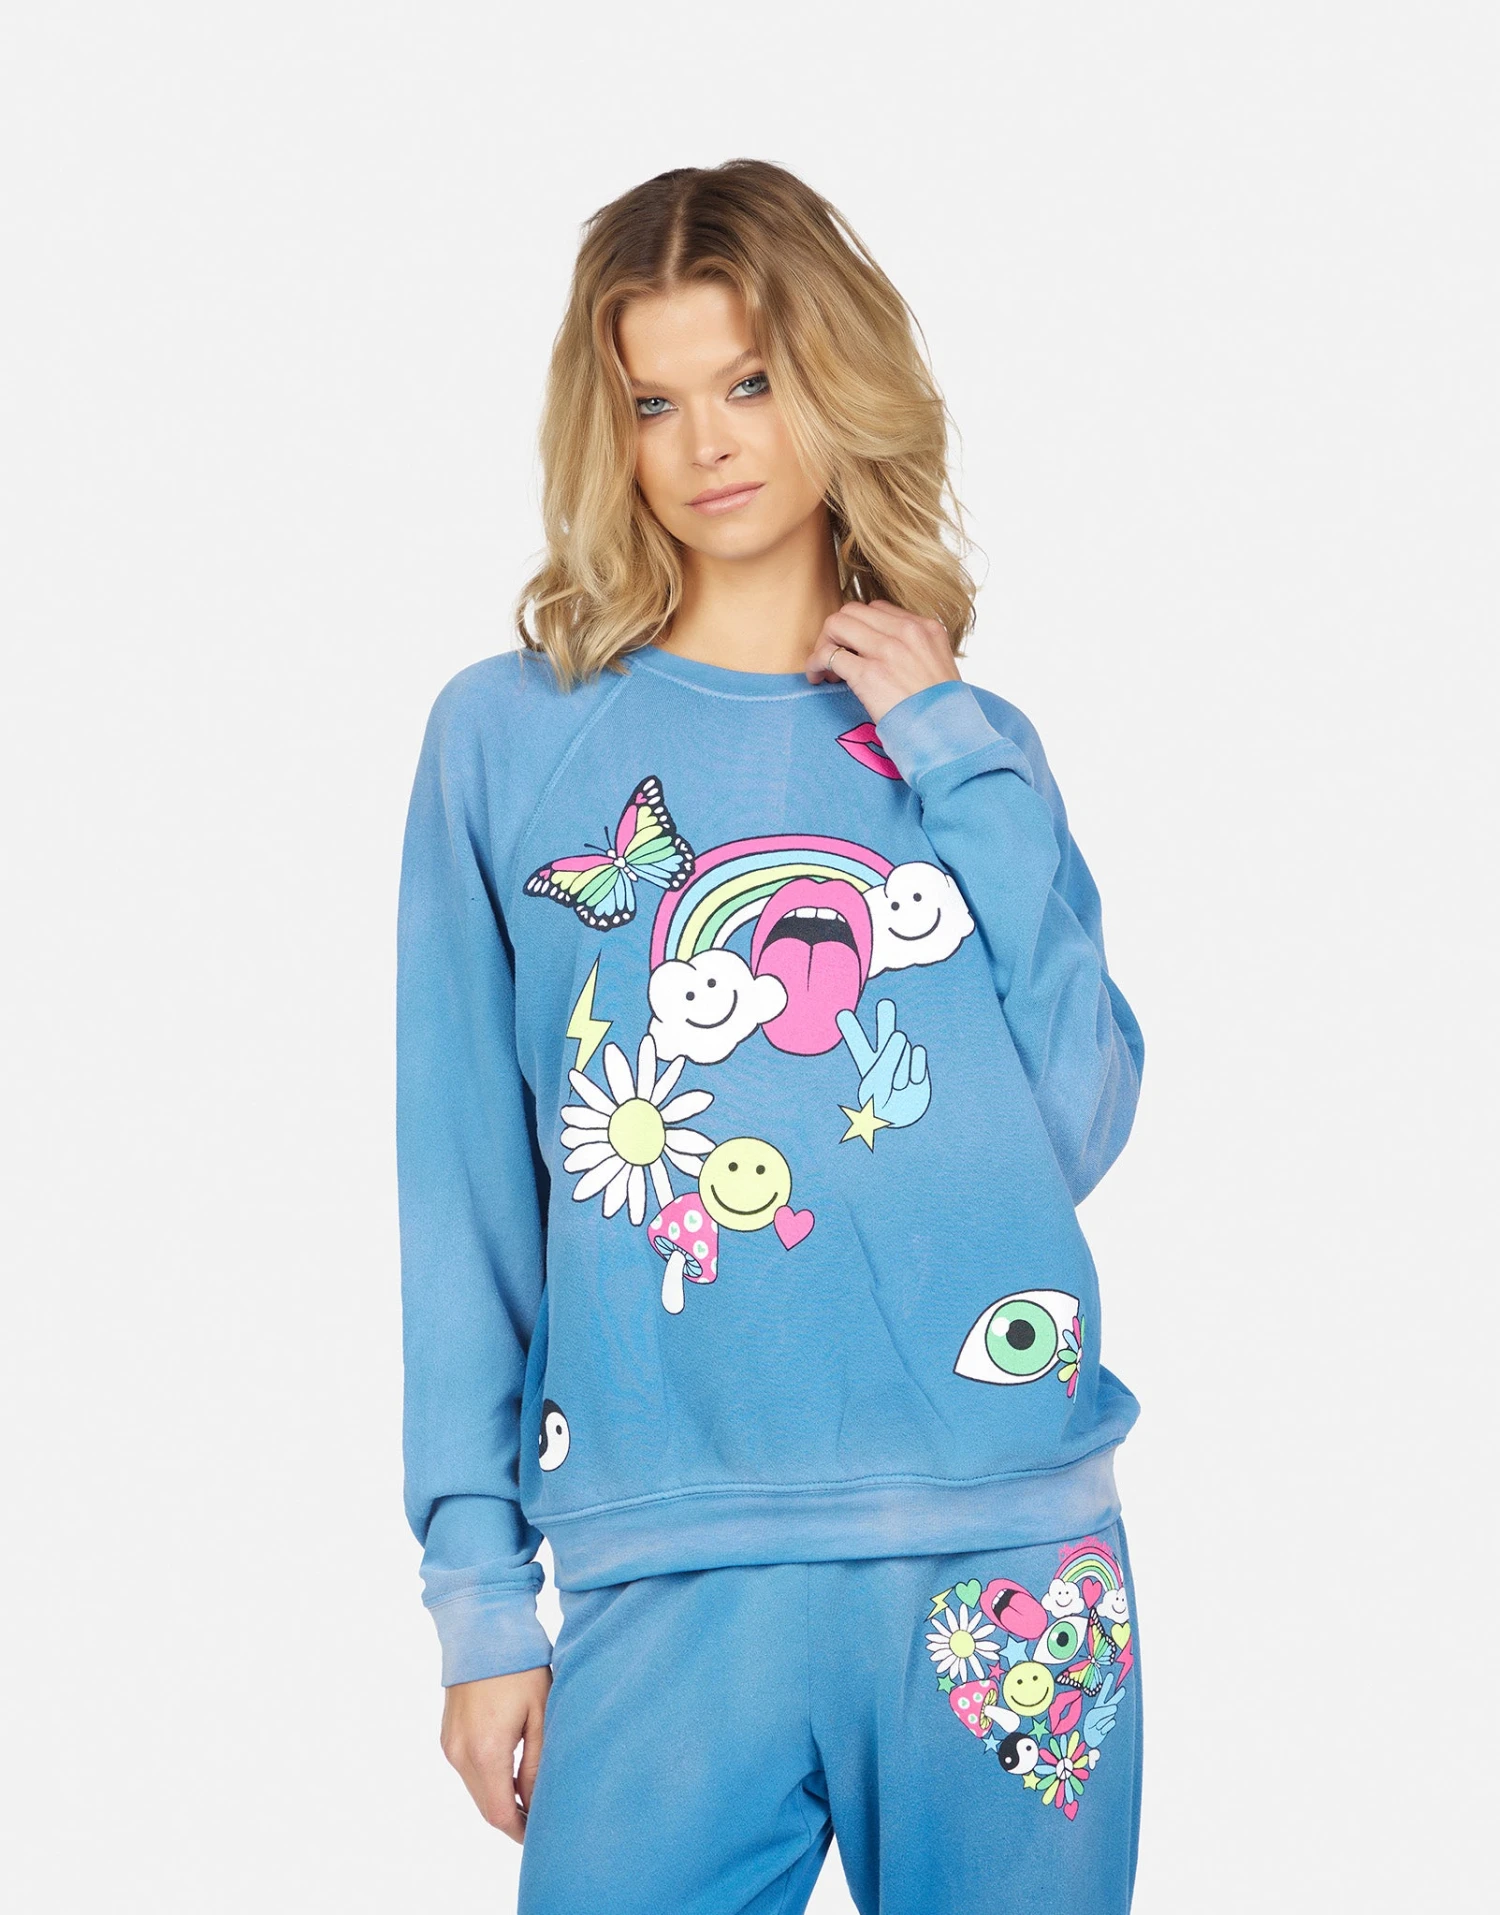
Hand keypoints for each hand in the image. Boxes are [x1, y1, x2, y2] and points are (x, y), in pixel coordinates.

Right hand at [440, 1665, 551, 1840]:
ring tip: (529, 1796)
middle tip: (540, 1820)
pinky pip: (466, 1770)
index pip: (500, 1813)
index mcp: (486, 1751)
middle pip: (485, 1805)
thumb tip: (534, 1802)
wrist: (483, 1631)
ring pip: (475, 1789)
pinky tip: (508, 1771)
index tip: (541, 1836)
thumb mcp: (540, 1714)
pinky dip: (486, 1779)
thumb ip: (537, 1764)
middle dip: (512, 1817)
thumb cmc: (520, 1668)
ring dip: (498, 1797)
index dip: (520, 1831)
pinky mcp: (446, 1736)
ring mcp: (449, 1745)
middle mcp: (460, 1753)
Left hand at [805, 599, 960, 722]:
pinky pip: (828, 655)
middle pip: (852, 610)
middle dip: (836, 631)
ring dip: (823, 644)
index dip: (860, 627)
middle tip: (834, 656)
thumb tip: (885, 652)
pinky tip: (818, 678)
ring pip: (836, 624)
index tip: (856, 649)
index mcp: (925, 627)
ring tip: (825, 669)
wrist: (948, 735)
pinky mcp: (869, 674)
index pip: (878, 609)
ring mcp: (887, 650)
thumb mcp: (939, 665)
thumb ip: (915, 650)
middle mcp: (906, 632)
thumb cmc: (942, 710)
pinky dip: (816, 664)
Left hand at [836, 997, 930, 1128]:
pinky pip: (918, 1053)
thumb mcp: (876, 1090)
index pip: (858, 1042)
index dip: (851, 1027)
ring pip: (902, 1047)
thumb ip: (885, 1062)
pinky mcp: (918, 1062)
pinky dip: (916, 1067)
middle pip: (885, 1032)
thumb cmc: (884, 1109)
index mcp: (866, 1063)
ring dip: (901, 1068)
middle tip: (885, 1004)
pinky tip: (913, 1081)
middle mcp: (884, 1056)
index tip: (842, 1011)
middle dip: (885, 1018)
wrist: (904, 1119)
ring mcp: (902, 1058)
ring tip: (899, 1086)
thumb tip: (900, 1034)